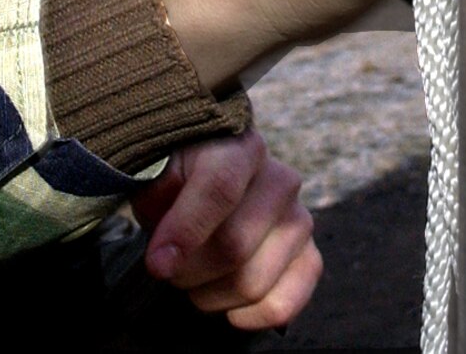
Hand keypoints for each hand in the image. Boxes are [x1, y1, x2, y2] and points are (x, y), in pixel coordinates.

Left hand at [131, 130, 322, 330]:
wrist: (210, 186)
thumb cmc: (179, 181)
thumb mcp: (157, 173)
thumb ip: (156, 196)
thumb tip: (169, 249)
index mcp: (241, 149)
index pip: (220, 189)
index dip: (186, 230)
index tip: (157, 263)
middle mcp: (280, 181)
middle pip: (234, 246)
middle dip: (189, 271)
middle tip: (169, 268)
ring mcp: (299, 222)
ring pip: (252, 282)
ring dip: (210, 294)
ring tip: (196, 278)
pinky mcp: (309, 258)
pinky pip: (284, 304)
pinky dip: (248, 316)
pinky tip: (228, 307)